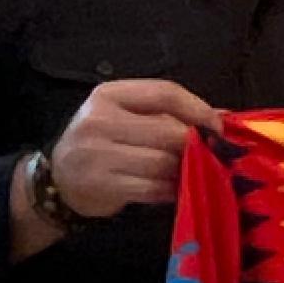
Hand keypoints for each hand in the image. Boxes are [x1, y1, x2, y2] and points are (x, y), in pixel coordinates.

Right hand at [43, 77, 217, 219]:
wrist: (60, 180)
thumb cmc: (102, 144)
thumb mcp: (127, 118)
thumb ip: (170, 114)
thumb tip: (223, 118)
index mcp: (108, 95)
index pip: (165, 92)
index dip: (199, 109)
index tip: (217, 127)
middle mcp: (99, 120)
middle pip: (168, 130)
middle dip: (195, 145)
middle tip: (208, 156)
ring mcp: (97, 153)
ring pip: (163, 162)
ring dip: (185, 170)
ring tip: (190, 173)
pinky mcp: (102, 184)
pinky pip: (153, 188)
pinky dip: (171, 190)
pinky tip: (174, 189)